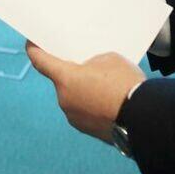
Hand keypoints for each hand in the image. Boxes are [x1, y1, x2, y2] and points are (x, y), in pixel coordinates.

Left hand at [27, 42, 145, 141]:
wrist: (142, 119)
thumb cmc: (124, 84)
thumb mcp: (109, 59)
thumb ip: (92, 63)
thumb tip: (91, 72)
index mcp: (65, 78)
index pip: (40, 61)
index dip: (34, 50)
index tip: (31, 43)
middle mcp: (64, 99)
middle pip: (62, 80)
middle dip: (73, 73)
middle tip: (90, 66)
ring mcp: (74, 117)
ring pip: (75, 97)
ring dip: (84, 91)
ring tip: (107, 86)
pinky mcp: (87, 130)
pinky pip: (85, 112)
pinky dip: (93, 106)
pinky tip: (111, 102)